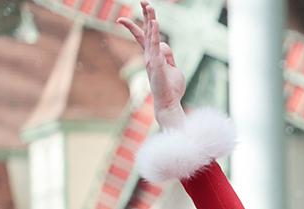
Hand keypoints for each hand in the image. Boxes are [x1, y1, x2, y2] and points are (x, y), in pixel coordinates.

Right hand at [117, 1, 186, 129]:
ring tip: (149, 5)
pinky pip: (156, 44)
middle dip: (146, 15)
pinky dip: (156, 33)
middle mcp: (150, 55)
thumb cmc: (171, 89)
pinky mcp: (156, 62)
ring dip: (150, 19)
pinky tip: (155, 22)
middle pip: (147, 31)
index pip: (145, 37)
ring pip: (151, 34)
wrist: (168, 103)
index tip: (130, 15)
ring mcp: (152, 58)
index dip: (140, 25)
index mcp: (153, 56)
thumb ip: (169, 56)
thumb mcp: (173, 69)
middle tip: (143, 1)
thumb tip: (164, 46)